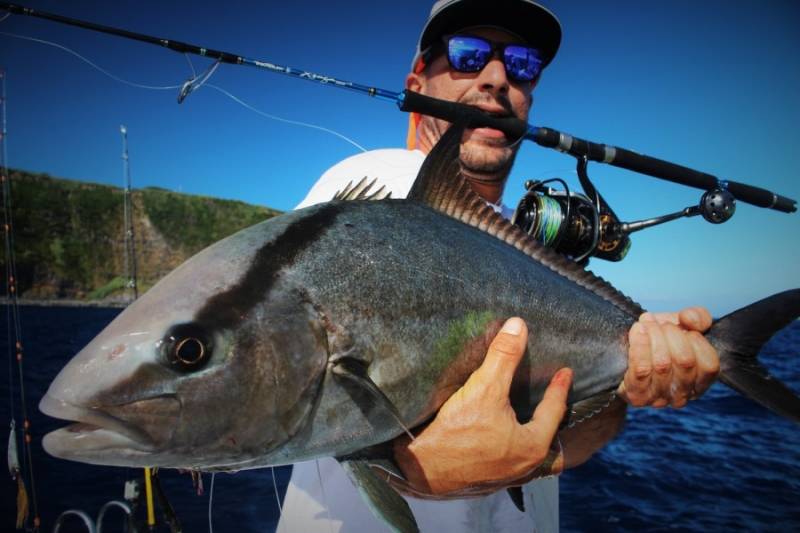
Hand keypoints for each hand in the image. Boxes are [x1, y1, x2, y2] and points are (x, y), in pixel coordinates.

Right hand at [392, 317, 571, 496]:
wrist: (420, 471)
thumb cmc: (457, 432)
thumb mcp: (483, 389)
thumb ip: (503, 356)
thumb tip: (518, 324)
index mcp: (533, 446)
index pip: (554, 410)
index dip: (560, 388)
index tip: (566, 372)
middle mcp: (525, 467)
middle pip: (547, 437)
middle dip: (551, 418)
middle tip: (552, 398)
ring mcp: (505, 477)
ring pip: (529, 451)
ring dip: (530, 432)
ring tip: (527, 414)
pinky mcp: (486, 480)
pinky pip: (510, 458)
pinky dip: (511, 443)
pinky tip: (499, 433)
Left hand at [618, 307, 719, 407]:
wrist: (621, 357)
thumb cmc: (656, 341)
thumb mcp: (680, 324)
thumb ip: (696, 317)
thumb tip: (690, 320)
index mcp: (700, 380)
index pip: (709, 365)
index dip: (695, 340)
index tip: (680, 325)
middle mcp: (684, 394)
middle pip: (685, 361)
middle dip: (670, 333)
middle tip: (657, 323)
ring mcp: (660, 399)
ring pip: (662, 365)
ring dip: (653, 337)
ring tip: (645, 325)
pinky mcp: (638, 396)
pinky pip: (641, 370)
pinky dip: (640, 345)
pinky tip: (638, 331)